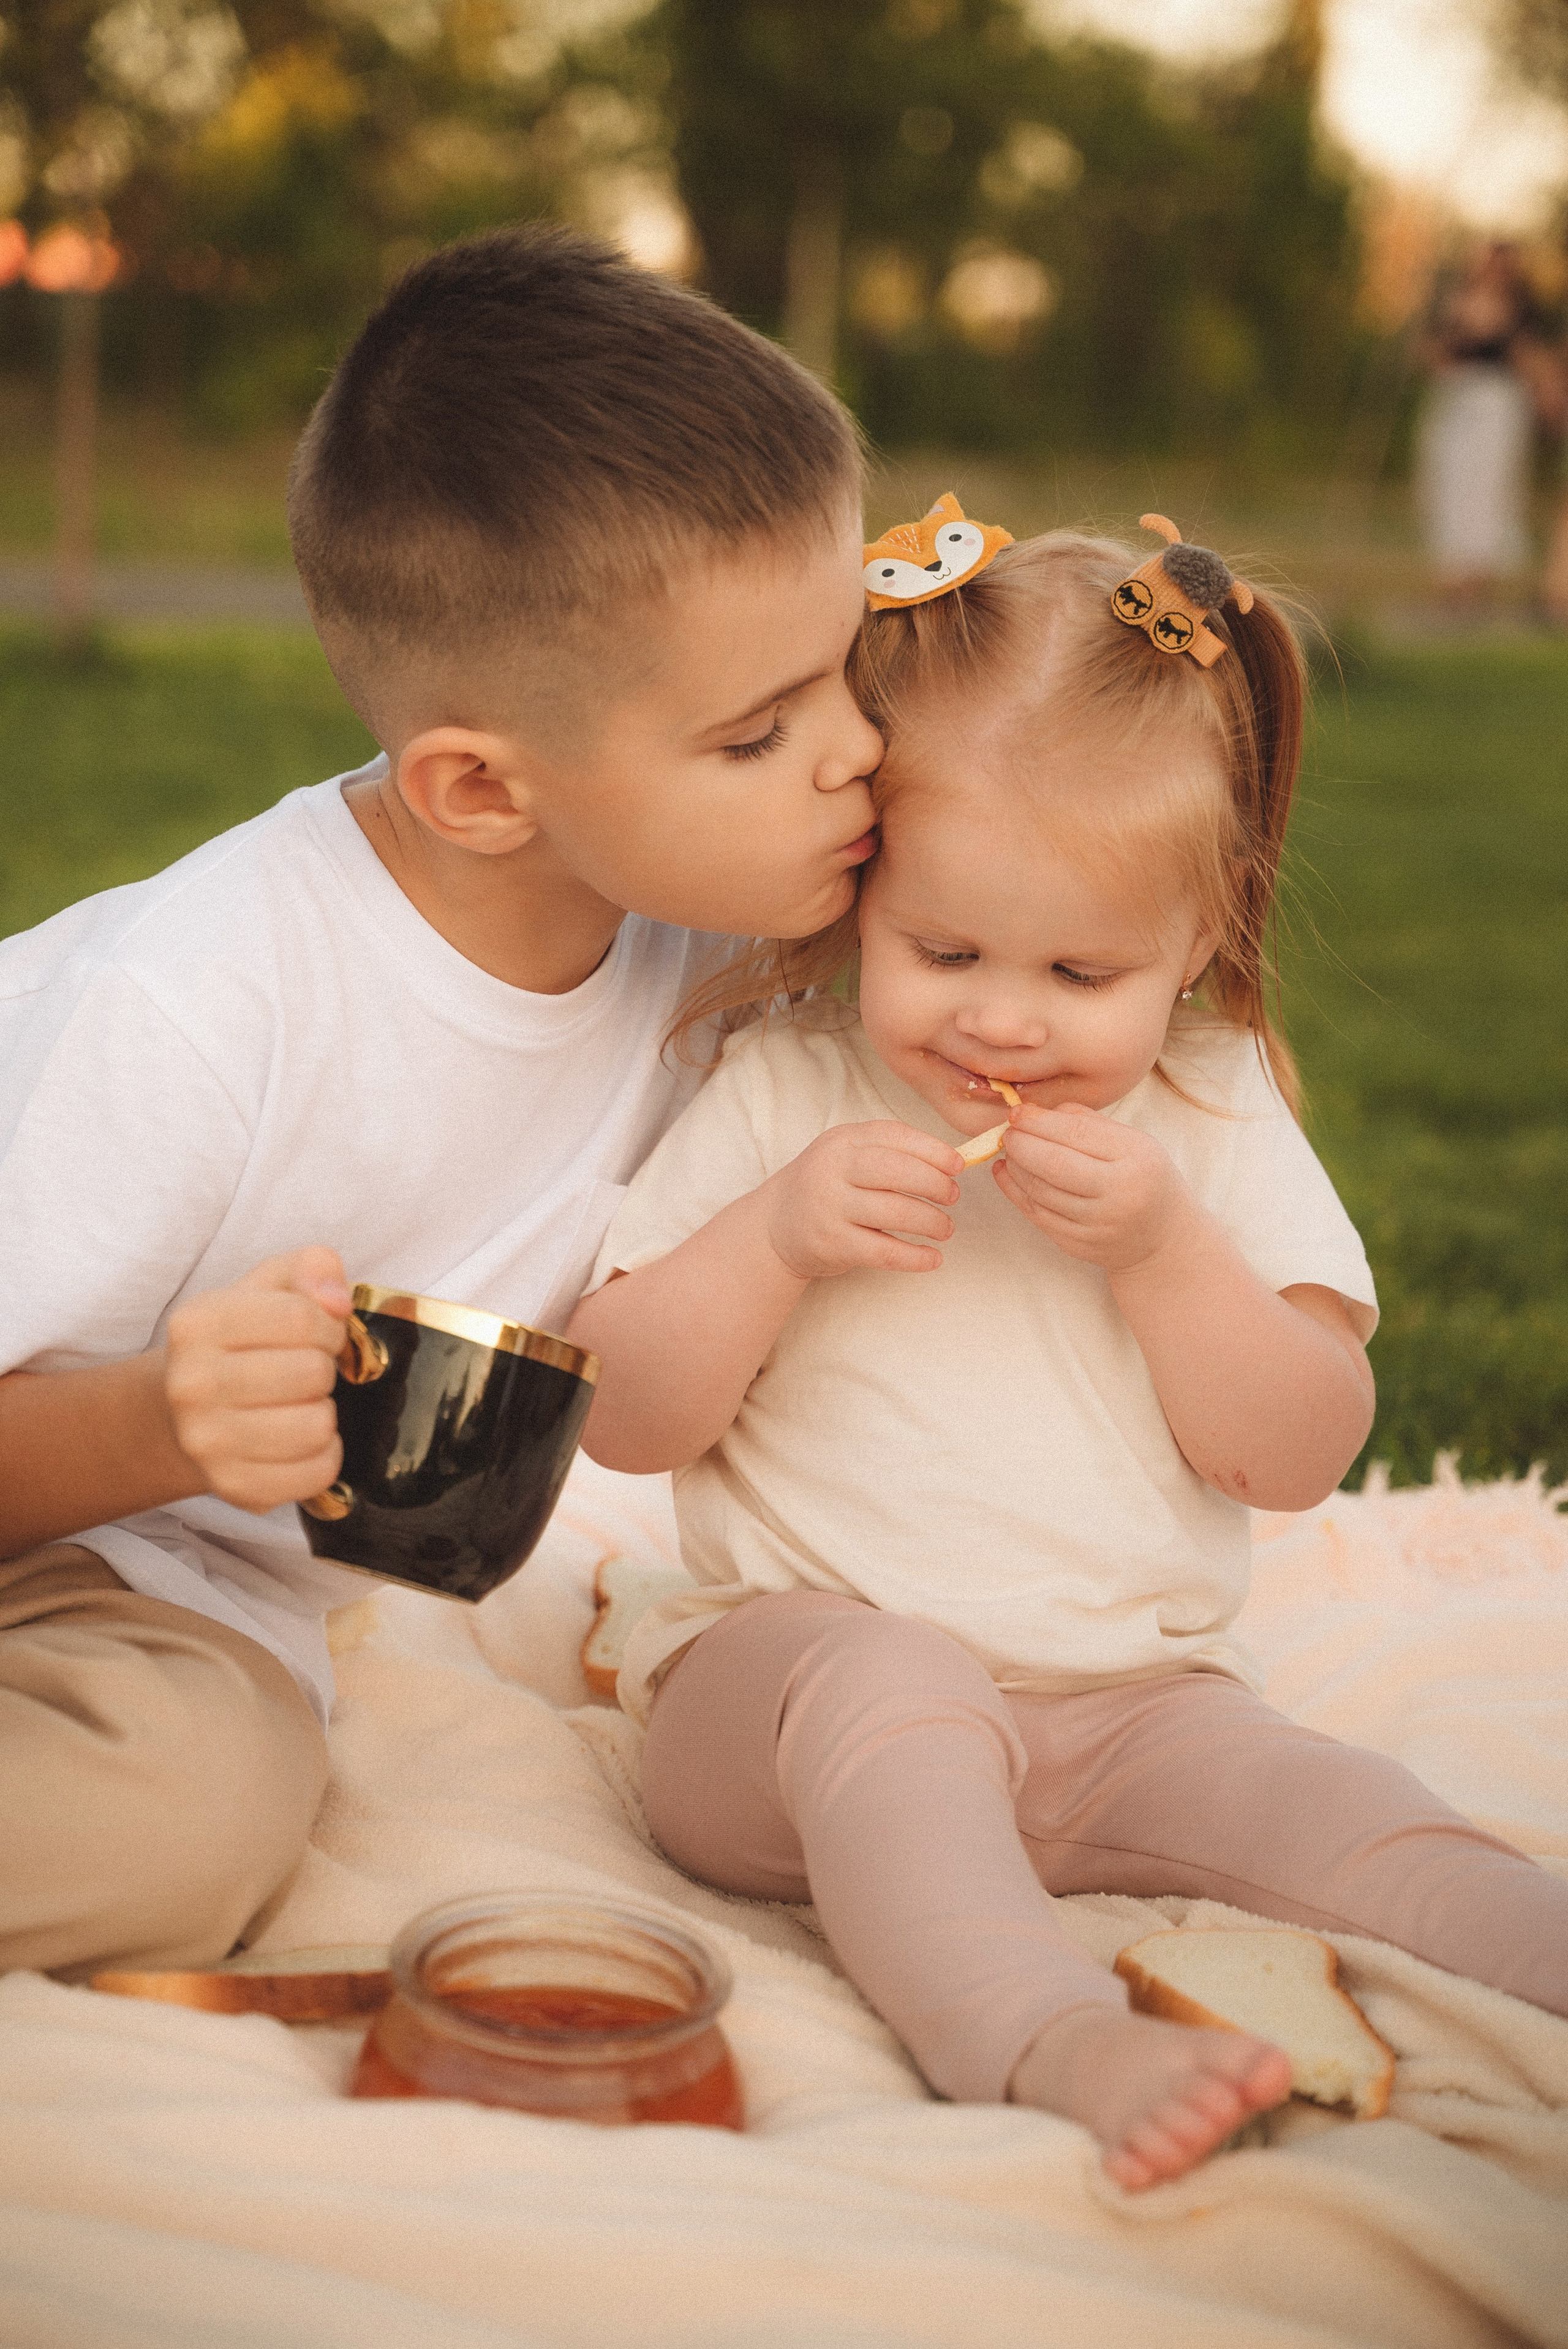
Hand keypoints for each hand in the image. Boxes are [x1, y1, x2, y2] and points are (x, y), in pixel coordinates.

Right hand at [163, 1247, 352, 1513]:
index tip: (318, 1335)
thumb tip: (337, 1298)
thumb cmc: (242, 1343)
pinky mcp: (234, 1487)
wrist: (184, 1413)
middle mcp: (190, 1384)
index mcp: (197, 1322)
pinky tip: (302, 1441)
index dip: (328, 1326)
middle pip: (312, 1373)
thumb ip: (311, 1268)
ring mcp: (207, 1442)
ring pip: (317, 1427)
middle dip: (324, 1370)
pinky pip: (317, 1472)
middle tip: (306, 1373)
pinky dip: (325, 1456)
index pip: (301, 1317)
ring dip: (324, 1413)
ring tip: (301, 1405)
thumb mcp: (269, 1287)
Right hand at [763, 1121, 963, 1279]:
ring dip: (931, 1222)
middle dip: (935, 1184)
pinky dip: (915, 1257)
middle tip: (953, 1197)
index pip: (895, 1136)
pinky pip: (885, 1252)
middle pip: (897, 1171)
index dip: (934, 1150)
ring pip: (895, 1212)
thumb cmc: (826, 1186)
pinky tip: (933, 1259)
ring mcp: (830, 1207)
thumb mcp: (845, 1155)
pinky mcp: (832, 1244)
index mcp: (843, 1140)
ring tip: (945, 1228)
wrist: (774, 1226)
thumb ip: (888, 1152)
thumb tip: (951, 1162)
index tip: (958, 1166)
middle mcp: (833, 1169)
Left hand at [994, 1104, 1194, 1273]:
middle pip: (1053, 1164)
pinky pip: (1037, 1214)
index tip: (1018, 1112)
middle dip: (1021, 1144)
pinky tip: (1007, 1172)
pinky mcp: (1078, 1245)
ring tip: (1010, 1150)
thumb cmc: (1144, 1178)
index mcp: (1136, 1158)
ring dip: (1016, 1166)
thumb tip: (1032, 1112)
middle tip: (1008, 1132)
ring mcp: (1097, 1224)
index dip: (1039, 1121)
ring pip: (1040, 1191)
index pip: (1076, 1133)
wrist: (1163, 1239)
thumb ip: (1087, 1122)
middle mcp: (1118, 1194)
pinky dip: (1015, 1191)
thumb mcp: (1132, 1142)